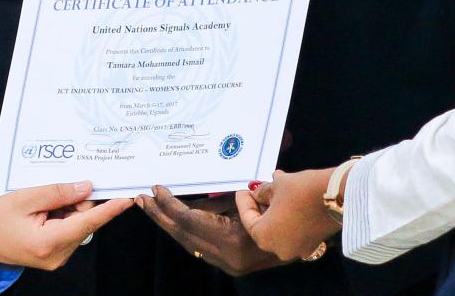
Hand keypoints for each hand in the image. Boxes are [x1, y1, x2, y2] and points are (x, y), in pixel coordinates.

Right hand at [0, 181, 133, 270]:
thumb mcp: (26, 198)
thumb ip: (58, 192)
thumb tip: (86, 187)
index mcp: (49, 242)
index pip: (88, 222)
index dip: (110, 209)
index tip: (129, 198)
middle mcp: (58, 255)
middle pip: (84, 221)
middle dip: (79, 200)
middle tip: (65, 183)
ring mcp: (57, 257)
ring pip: (78, 224)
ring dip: (69, 207)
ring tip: (44, 200)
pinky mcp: (55, 254)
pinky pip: (69, 229)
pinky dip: (64, 214)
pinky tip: (46, 207)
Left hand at [136, 185, 284, 276]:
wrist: (314, 225)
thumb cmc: (287, 205)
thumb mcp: (252, 197)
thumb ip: (224, 199)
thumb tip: (196, 195)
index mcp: (234, 241)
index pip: (191, 222)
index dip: (170, 205)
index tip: (155, 189)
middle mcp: (229, 258)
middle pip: (184, 236)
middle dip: (161, 217)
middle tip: (141, 199)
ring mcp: (230, 264)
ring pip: (190, 243)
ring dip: (170, 224)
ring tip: (151, 206)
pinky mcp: (231, 263)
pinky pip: (201, 245)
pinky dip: (186, 231)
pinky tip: (174, 217)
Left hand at [236, 168, 337, 261]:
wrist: (340, 195)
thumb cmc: (302, 191)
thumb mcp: (278, 185)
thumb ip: (263, 192)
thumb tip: (258, 192)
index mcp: (264, 237)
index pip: (248, 219)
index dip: (244, 202)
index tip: (243, 189)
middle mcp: (279, 248)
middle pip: (264, 225)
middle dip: (261, 205)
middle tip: (258, 189)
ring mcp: (297, 249)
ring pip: (279, 227)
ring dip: (275, 208)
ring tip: (276, 188)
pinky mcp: (312, 243)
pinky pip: (294, 229)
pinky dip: (289, 215)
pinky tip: (290, 196)